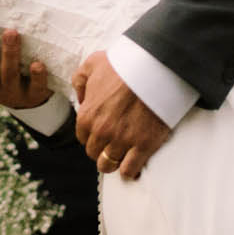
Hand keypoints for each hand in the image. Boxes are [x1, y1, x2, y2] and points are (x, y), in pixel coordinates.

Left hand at [71, 50, 171, 180]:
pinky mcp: (143, 145)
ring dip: (112, 162)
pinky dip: (130, 170)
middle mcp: (101, 132)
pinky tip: (133, 164)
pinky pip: (130, 170)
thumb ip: (80, 81)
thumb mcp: (92, 64)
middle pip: (94, 153)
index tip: (101, 132)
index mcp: (87, 115)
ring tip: (121, 156)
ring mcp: (122, 140)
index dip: (91, 135)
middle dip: (101, 149)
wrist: (154, 68)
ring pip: (108, 165)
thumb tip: (81, 98)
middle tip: (112, 143)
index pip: (82, 137)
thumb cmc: (124, 64)